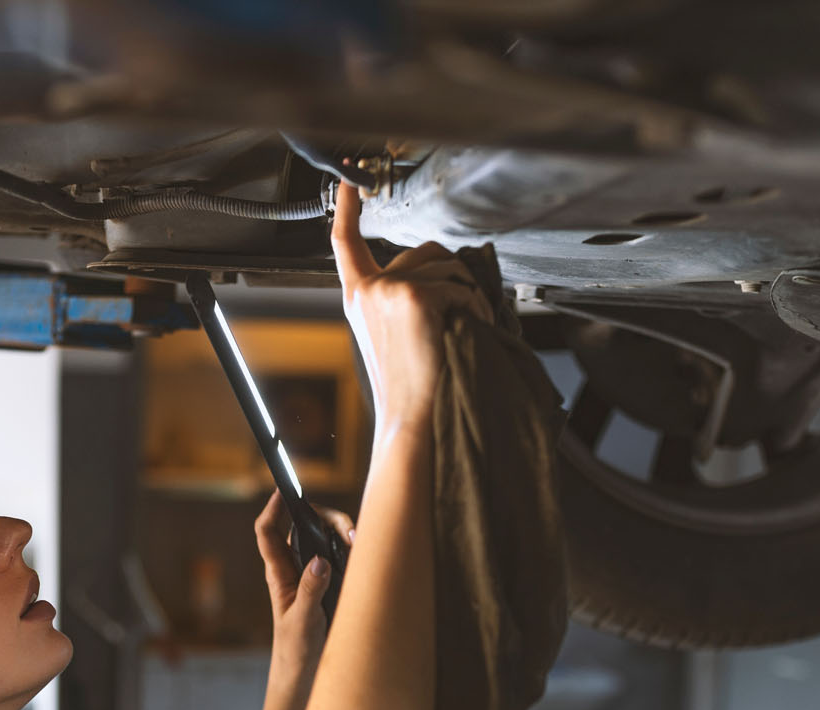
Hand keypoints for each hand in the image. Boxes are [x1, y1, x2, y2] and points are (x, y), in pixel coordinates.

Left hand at [254, 490, 354, 669]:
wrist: (303, 673)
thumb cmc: (295, 649)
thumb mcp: (302, 622)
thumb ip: (310, 591)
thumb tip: (319, 562)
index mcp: (279, 574)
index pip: (267, 532)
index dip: (272, 508)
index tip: (284, 490)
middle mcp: (293, 568)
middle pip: (301, 527)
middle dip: (323, 517)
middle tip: (348, 530)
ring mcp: (310, 574)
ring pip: (321, 538)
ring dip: (339, 532)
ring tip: (357, 541)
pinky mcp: (328, 583)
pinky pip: (337, 555)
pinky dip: (350, 549)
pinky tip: (362, 554)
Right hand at [330, 183, 492, 432]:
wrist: (412, 419)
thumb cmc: (409, 385)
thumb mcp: (392, 335)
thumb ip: (402, 298)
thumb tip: (446, 273)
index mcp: (359, 298)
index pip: (346, 243)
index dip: (349, 208)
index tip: (350, 179)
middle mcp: (369, 289)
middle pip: (424, 251)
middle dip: (451, 276)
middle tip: (457, 314)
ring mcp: (390, 290)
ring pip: (448, 267)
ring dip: (466, 294)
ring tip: (460, 329)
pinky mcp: (415, 296)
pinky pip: (461, 287)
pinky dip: (473, 308)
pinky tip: (464, 332)